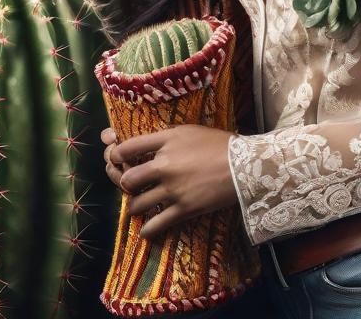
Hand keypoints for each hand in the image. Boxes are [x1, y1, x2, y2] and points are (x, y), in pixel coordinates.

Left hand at [104, 124, 238, 240]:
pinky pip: (154, 225)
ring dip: (134, 206)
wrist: (245, 165)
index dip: (115, 155)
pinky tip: (146, 230)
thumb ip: (167, 138)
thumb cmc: (220, 144)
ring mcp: (173, 189)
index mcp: (168, 140)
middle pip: (127, 179)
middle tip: (130, 185)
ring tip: (139, 204)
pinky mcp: (183, 209)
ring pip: (136, 204)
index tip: (116, 159)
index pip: (128, 147)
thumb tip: (146, 146)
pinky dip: (147, 230)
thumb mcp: (191, 131)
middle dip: (124, 183)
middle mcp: (166, 164)